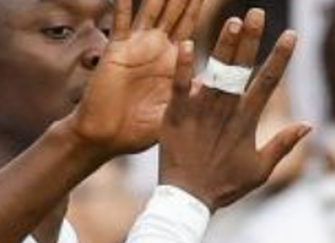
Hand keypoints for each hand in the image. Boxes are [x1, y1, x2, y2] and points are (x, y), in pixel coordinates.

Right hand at [67, 0, 207, 156]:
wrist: (108, 137)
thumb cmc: (141, 129)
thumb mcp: (177, 110)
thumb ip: (195, 93)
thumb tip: (226, 86)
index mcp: (172, 60)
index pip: (190, 24)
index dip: (199, 5)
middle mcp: (155, 47)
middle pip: (173, 10)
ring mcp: (136, 46)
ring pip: (152, 9)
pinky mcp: (117, 50)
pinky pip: (121, 21)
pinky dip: (125, 3)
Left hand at [158, 10, 309, 209]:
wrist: (188, 200)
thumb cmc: (225, 185)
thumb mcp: (260, 170)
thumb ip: (283, 144)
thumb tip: (309, 124)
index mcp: (247, 120)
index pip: (269, 82)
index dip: (280, 57)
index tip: (291, 34)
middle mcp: (226, 110)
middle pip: (241, 69)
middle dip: (251, 39)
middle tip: (257, 13)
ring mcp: (201, 111)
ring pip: (214, 72)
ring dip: (224, 46)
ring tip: (233, 21)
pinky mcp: (176, 115)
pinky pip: (180, 86)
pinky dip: (182, 66)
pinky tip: (184, 44)